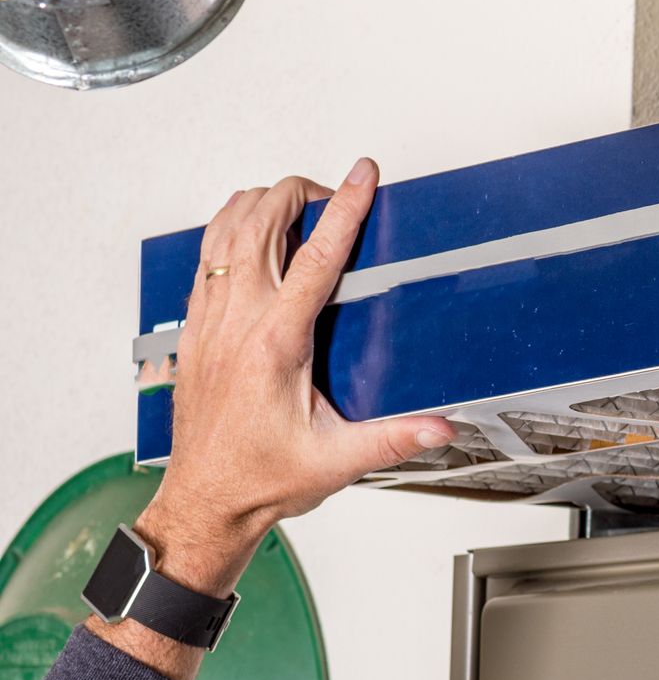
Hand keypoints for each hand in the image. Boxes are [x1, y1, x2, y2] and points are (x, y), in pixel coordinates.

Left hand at [95, 160, 455, 679]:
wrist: (205, 503)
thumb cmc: (259, 479)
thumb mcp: (338, 461)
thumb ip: (395, 437)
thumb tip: (442, 424)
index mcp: (275, 344)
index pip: (315, 258)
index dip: (344, 209)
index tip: (360, 176)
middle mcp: (237, 324)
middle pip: (259, 225)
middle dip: (297, 193)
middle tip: (331, 193)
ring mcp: (210, 324)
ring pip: (223, 233)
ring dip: (258, 205)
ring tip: (292, 202)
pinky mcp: (196, 331)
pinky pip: (205, 259)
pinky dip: (228, 231)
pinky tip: (249, 236)